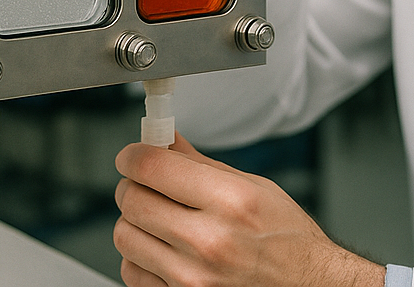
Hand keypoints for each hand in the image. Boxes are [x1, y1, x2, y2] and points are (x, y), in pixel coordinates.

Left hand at [114, 136, 384, 286]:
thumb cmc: (288, 239)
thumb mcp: (254, 188)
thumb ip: (202, 165)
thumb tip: (165, 141)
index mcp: (230, 201)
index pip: (154, 168)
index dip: (134, 155)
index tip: (132, 154)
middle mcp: (209, 241)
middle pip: (133, 201)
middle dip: (132, 184)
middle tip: (144, 181)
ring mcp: (192, 279)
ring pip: (125, 237)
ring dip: (134, 221)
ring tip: (158, 216)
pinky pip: (133, 272)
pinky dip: (140, 256)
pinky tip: (163, 248)